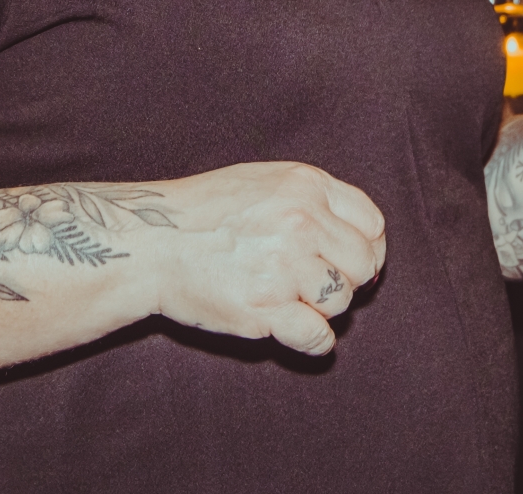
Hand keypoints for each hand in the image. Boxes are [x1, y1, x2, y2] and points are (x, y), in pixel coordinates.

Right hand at [151, 161, 386, 356]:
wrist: (149, 241)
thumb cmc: (205, 211)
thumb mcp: (265, 182)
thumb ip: (315, 202)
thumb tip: (367, 245)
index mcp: (306, 186)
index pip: (373, 224)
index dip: (368, 247)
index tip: (350, 262)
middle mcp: (301, 223)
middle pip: (362, 265)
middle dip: (346, 280)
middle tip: (314, 285)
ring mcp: (284, 267)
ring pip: (341, 302)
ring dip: (322, 308)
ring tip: (291, 299)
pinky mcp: (265, 309)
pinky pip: (318, 337)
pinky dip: (313, 341)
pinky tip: (296, 332)